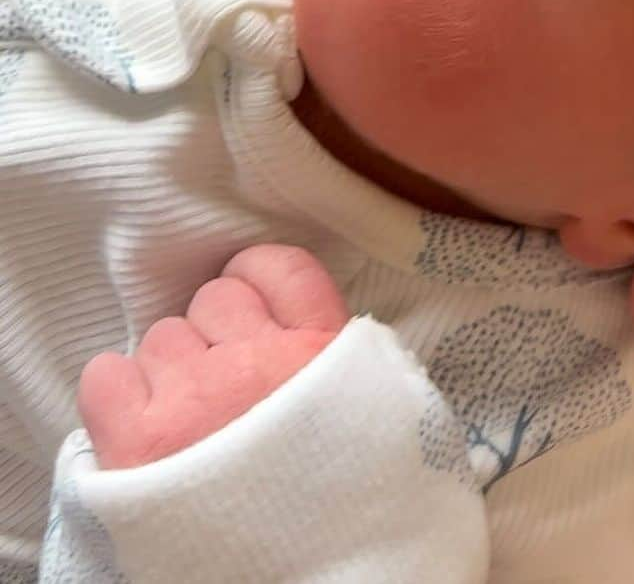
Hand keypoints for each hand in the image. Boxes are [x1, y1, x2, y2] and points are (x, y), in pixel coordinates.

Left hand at [78, 246, 348, 469]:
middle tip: (226, 394)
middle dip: (216, 338)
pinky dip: (117, 396)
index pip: (284, 270)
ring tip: (190, 429)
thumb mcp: (373, 424)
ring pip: (162, 338)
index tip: (251, 307)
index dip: (259, 282)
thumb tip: (301, 328)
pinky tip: (141, 427)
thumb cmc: (335, 516)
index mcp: (324, 357)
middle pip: (215, 301)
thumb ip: (342, 367)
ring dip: (171, 373)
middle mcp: (258, 362)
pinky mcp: (139, 439)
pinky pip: (107, 375)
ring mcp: (196, 396)